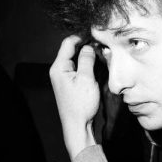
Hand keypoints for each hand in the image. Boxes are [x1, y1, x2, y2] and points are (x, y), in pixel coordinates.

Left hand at [49, 35, 100, 159]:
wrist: (77, 126)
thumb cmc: (80, 105)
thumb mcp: (86, 79)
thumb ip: (87, 59)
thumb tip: (89, 46)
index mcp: (59, 67)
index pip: (68, 43)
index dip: (82, 36)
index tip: (96, 35)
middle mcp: (59, 70)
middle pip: (72, 50)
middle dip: (87, 46)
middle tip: (102, 46)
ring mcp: (64, 78)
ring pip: (77, 59)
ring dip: (89, 56)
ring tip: (102, 55)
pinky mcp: (71, 84)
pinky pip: (79, 69)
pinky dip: (88, 66)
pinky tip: (98, 67)